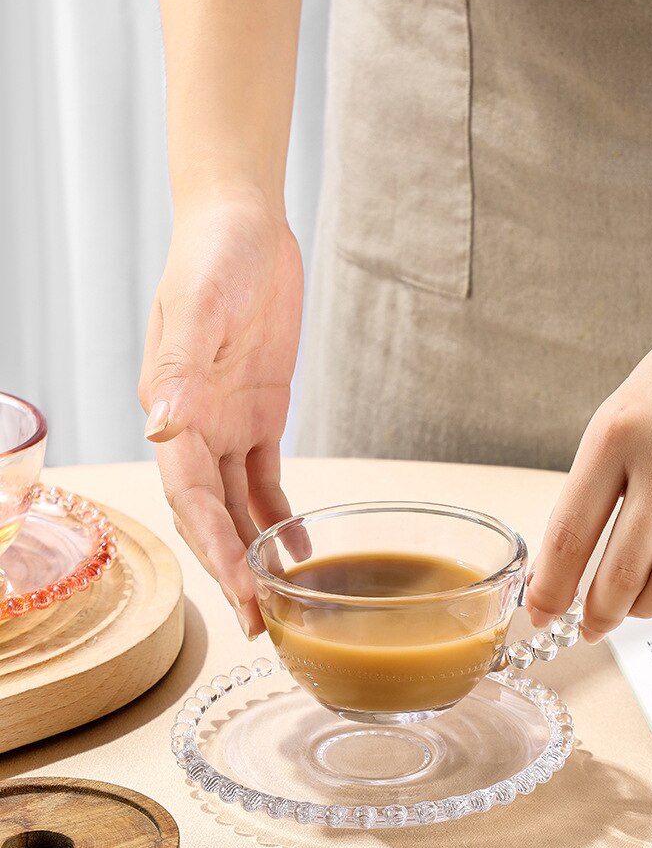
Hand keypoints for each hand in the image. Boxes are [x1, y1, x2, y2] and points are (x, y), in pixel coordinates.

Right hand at [139, 188, 302, 635]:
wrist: (243, 222)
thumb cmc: (213, 254)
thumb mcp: (201, 306)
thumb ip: (182, 368)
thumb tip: (162, 430)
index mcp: (174, 409)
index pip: (191, 497)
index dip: (213, 549)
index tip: (238, 594)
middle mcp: (196, 427)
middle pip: (211, 515)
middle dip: (232, 570)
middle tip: (260, 625)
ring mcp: (227, 423)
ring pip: (238, 506)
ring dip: (254, 554)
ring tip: (279, 605)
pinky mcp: (260, 412)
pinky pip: (265, 477)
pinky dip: (277, 516)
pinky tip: (294, 549)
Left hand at [527, 304, 651, 641]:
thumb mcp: (616, 422)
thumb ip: (589, 492)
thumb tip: (557, 572)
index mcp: (616, 434)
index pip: (570, 535)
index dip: (551, 589)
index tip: (540, 613)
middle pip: (623, 574)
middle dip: (598, 614)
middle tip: (590, 624)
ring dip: (646, 612)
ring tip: (635, 607)